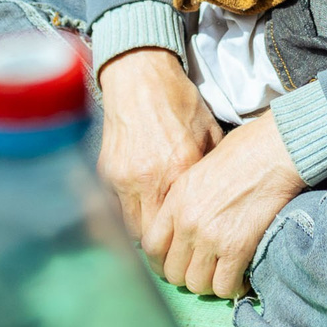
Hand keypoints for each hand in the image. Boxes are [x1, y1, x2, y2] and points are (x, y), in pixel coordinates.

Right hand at [97, 47, 221, 242]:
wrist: (140, 76)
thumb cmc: (179, 102)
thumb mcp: (209, 132)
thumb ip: (210, 169)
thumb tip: (220, 198)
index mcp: (179, 171)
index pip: (179, 227)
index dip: (184, 242)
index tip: (190, 248)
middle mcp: (148, 180)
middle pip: (151, 237)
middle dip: (162, 246)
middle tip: (173, 250)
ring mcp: (123, 178)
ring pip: (131, 227)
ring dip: (144, 232)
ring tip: (159, 234)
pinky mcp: (106, 171)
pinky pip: (117, 206)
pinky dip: (130, 212)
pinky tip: (143, 207)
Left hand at [147, 115, 304, 297]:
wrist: (273, 150)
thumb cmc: (243, 152)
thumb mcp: (198, 169)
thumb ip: (184, 200)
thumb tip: (181, 225)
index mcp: (175, 200)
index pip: (151, 247)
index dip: (160, 264)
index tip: (173, 265)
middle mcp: (187, 221)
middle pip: (173, 272)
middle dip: (186, 276)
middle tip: (203, 271)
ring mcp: (211, 236)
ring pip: (197, 284)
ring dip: (209, 284)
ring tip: (222, 275)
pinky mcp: (237, 247)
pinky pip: (224, 286)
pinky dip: (232, 287)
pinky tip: (241, 277)